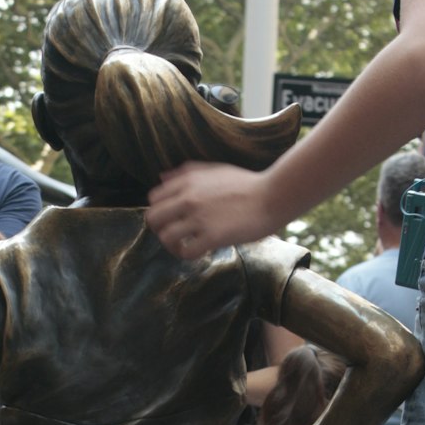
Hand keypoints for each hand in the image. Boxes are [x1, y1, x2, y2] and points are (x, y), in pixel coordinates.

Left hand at [146, 163, 276, 256]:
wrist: (271, 196)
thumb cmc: (245, 184)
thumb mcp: (214, 169)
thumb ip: (186, 172)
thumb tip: (161, 177)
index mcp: (188, 181)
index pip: (154, 198)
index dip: (160, 211)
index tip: (171, 218)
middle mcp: (189, 198)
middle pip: (153, 219)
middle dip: (160, 229)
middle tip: (175, 234)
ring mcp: (199, 218)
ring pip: (166, 237)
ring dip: (172, 245)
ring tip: (185, 245)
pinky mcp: (212, 236)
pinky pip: (186, 252)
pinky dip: (187, 255)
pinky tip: (197, 251)